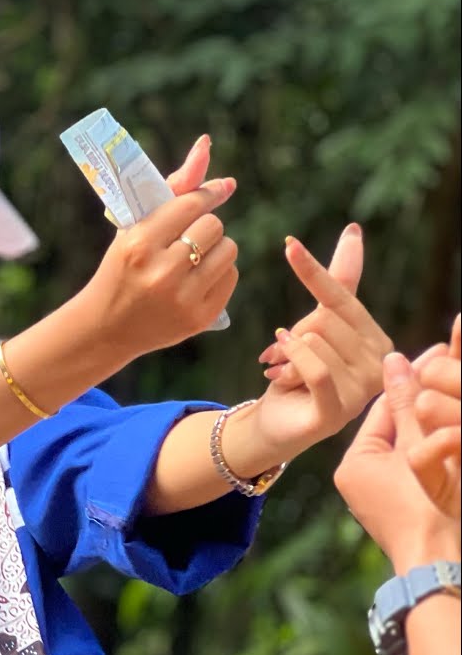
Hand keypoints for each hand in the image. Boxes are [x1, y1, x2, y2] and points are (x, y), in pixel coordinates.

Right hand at [82, 136, 238, 355]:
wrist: (105, 326)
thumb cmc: (121, 266)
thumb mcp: (134, 227)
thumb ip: (172, 187)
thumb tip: (206, 146)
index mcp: (139, 245)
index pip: (191, 206)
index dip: (207, 195)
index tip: (218, 190)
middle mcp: (160, 272)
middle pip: (214, 227)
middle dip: (205, 227)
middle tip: (188, 237)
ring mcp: (181, 298)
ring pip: (229, 251)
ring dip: (216, 249)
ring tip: (193, 258)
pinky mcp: (198, 318)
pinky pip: (231, 277)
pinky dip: (219, 273)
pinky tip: (196, 280)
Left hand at [251, 230, 390, 451]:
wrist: (276, 423)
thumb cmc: (297, 373)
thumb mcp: (315, 326)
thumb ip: (337, 283)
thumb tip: (354, 231)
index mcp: (375, 338)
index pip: (340, 296)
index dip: (311, 271)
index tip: (289, 244)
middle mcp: (378, 362)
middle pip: (321, 321)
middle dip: (291, 336)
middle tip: (282, 356)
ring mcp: (363, 390)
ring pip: (313, 342)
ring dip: (285, 355)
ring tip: (282, 373)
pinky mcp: (340, 410)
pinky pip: (313, 368)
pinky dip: (290, 361)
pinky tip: (276, 370)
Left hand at [335, 352, 460, 571]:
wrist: (438, 564)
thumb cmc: (429, 508)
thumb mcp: (420, 448)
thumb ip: (407, 405)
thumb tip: (393, 360)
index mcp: (354, 461)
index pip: (382, 410)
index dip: (411, 382)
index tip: (435, 354)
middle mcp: (357, 477)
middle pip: (394, 428)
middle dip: (422, 403)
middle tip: (447, 366)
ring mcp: (375, 495)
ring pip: (406, 448)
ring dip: (429, 426)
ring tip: (451, 393)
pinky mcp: (395, 507)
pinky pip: (412, 468)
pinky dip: (430, 451)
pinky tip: (449, 430)